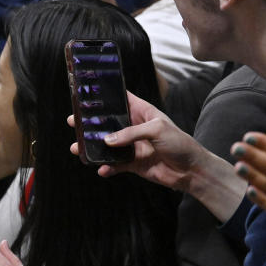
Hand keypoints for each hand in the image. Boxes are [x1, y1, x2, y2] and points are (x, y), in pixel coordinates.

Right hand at [73, 91, 204, 190]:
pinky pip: (114, 164)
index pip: (122, 99)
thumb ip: (131, 133)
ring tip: (76, 148)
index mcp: (142, 112)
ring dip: (92, 147)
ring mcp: (132, 146)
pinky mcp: (132, 164)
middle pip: (108, 123)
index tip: (87, 94)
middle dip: (90, 123)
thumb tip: (107, 140)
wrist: (191, 171)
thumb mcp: (157, 129)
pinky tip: (101, 168)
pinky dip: (106, 167)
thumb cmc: (180, 143)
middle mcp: (134, 128)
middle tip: (74, 122)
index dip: (106, 96)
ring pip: (106, 145)